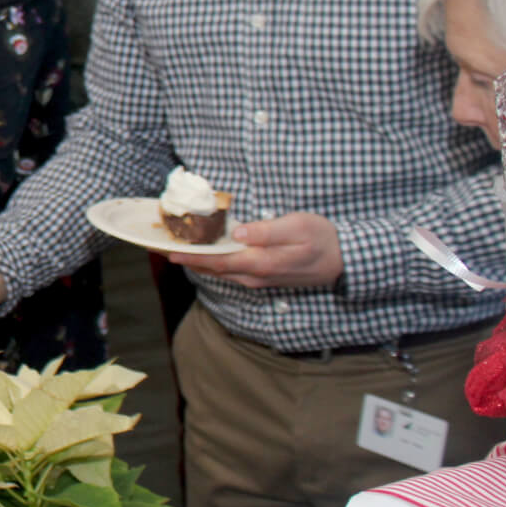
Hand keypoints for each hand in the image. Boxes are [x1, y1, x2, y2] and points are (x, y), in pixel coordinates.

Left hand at [168, 212, 343, 289]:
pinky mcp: (263, 276)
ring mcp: (259, 278)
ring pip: (221, 270)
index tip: (167, 251)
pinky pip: (231, 270)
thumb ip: (267, 231)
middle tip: (160, 247)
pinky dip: (214, 262)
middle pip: (213, 268)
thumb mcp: (298, 228)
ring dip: (198, 261)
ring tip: (176, 249)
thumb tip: (239, 232)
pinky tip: (206, 252)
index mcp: (260, 262)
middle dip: (187, 258)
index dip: (191, 256)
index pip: (217, 260)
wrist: (345, 261)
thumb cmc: (323, 239)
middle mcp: (255, 275)